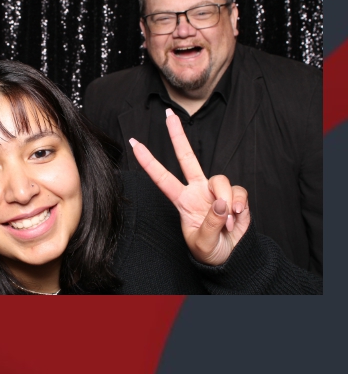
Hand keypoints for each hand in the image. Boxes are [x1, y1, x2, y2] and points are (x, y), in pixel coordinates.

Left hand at [129, 110, 250, 265]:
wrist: (232, 257)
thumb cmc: (210, 251)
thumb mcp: (202, 243)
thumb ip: (209, 224)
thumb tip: (220, 202)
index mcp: (182, 201)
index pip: (162, 178)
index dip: (149, 162)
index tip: (134, 144)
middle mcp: (198, 191)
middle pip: (187, 158)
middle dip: (178, 136)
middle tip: (169, 115)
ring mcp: (216, 192)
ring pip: (220, 180)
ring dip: (225, 202)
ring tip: (226, 222)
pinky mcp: (235, 196)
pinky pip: (238, 192)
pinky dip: (239, 205)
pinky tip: (237, 217)